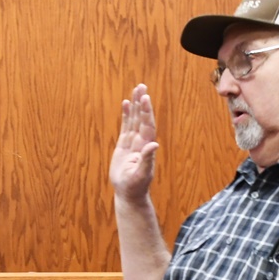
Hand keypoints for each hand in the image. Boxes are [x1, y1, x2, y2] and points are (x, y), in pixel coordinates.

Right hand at [109, 83, 159, 201]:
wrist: (129, 193)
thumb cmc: (136, 186)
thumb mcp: (142, 174)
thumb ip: (147, 159)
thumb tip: (154, 145)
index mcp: (146, 146)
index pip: (147, 125)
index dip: (146, 111)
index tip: (145, 98)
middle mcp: (141, 141)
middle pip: (142, 118)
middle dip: (142, 103)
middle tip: (142, 86)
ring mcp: (133, 142)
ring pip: (134, 119)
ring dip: (135, 105)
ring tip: (136, 90)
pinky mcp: (124, 145)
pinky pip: (126, 126)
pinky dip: (126, 115)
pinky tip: (126, 104)